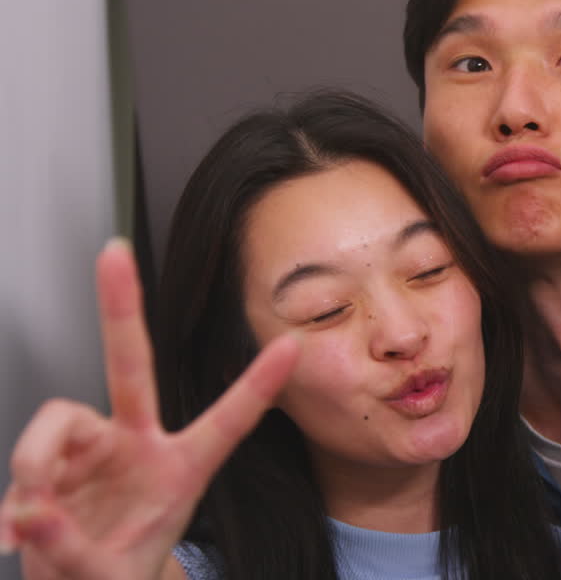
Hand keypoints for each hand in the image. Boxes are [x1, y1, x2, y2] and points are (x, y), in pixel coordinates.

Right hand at [0, 240, 299, 579]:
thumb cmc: (116, 569)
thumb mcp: (111, 576)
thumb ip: (76, 550)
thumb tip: (33, 510)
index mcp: (181, 468)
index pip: (228, 421)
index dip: (259, 385)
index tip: (292, 346)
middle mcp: (136, 444)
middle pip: (130, 365)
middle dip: (120, 307)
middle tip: (113, 253)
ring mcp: (91, 449)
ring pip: (58, 418)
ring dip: (38, 459)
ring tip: (35, 514)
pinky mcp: (48, 464)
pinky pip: (24, 466)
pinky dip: (14, 506)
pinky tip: (14, 535)